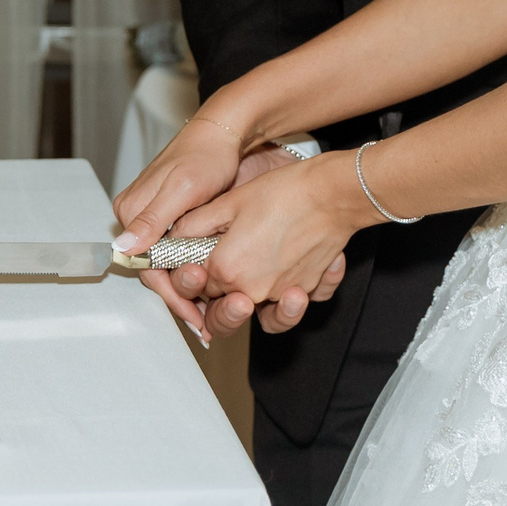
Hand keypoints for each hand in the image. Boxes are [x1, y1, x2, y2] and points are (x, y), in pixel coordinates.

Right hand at [114, 120, 250, 342]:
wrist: (225, 133)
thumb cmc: (205, 154)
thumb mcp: (182, 187)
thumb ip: (153, 218)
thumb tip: (125, 246)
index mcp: (132, 211)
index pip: (146, 267)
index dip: (171, 295)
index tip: (194, 316)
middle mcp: (139, 218)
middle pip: (156, 270)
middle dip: (181, 297)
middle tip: (207, 324)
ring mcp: (156, 219)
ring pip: (168, 265)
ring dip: (189, 289)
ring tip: (213, 314)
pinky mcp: (174, 219)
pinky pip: (179, 254)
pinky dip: (195, 273)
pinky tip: (215, 289)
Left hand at [173, 154, 364, 339]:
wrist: (332, 194)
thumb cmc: (283, 192)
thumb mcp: (228, 202)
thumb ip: (195, 226)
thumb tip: (174, 238)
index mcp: (227, 269)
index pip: (196, 283)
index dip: (190, 271)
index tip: (193, 258)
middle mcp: (253, 289)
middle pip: (222, 308)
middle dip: (214, 297)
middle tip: (214, 275)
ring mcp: (280, 294)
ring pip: (256, 313)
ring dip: (249, 308)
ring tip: (244, 297)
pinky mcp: (305, 290)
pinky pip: (288, 306)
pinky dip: (287, 303)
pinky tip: (285, 287)